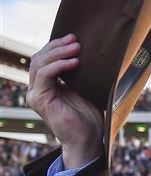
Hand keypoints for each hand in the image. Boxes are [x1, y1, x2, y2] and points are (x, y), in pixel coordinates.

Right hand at [26, 34, 102, 168]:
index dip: (56, 46)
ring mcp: (36, 95)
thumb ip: (77, 74)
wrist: (88, 138)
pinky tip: (75, 62)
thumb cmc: (88, 115)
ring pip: (40, 64)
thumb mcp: (83, 88)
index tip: (73, 38)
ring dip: (59, 53)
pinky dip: (59, 66)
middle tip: (75, 40)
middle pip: (39, 58)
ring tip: (77, 48)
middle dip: (57, 46)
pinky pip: (45, 76)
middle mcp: (36, 89)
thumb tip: (87, 53)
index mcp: (45, 86)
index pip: (43, 59)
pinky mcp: (40, 100)